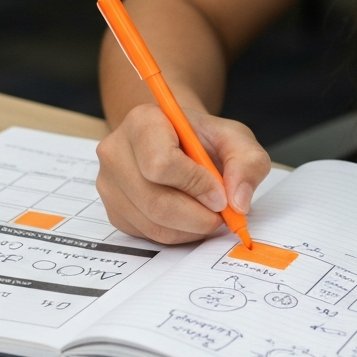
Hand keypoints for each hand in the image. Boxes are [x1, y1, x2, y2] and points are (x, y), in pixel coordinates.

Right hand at [96, 102, 270, 242]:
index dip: (196, 185)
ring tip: (209, 213)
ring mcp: (109, 184)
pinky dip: (178, 234)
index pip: (161, 163)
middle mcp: (116, 151)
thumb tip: (238, 201)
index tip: (220, 193)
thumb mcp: (235, 139)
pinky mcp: (114, 211)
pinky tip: (190, 218)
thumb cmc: (203, 139)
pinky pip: (147, 235)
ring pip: (152, 223)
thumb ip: (247, 163)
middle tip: (221, 214)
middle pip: (156, 201)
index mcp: (143, 121)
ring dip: (191, 228)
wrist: (180, 143)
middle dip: (198, 215)